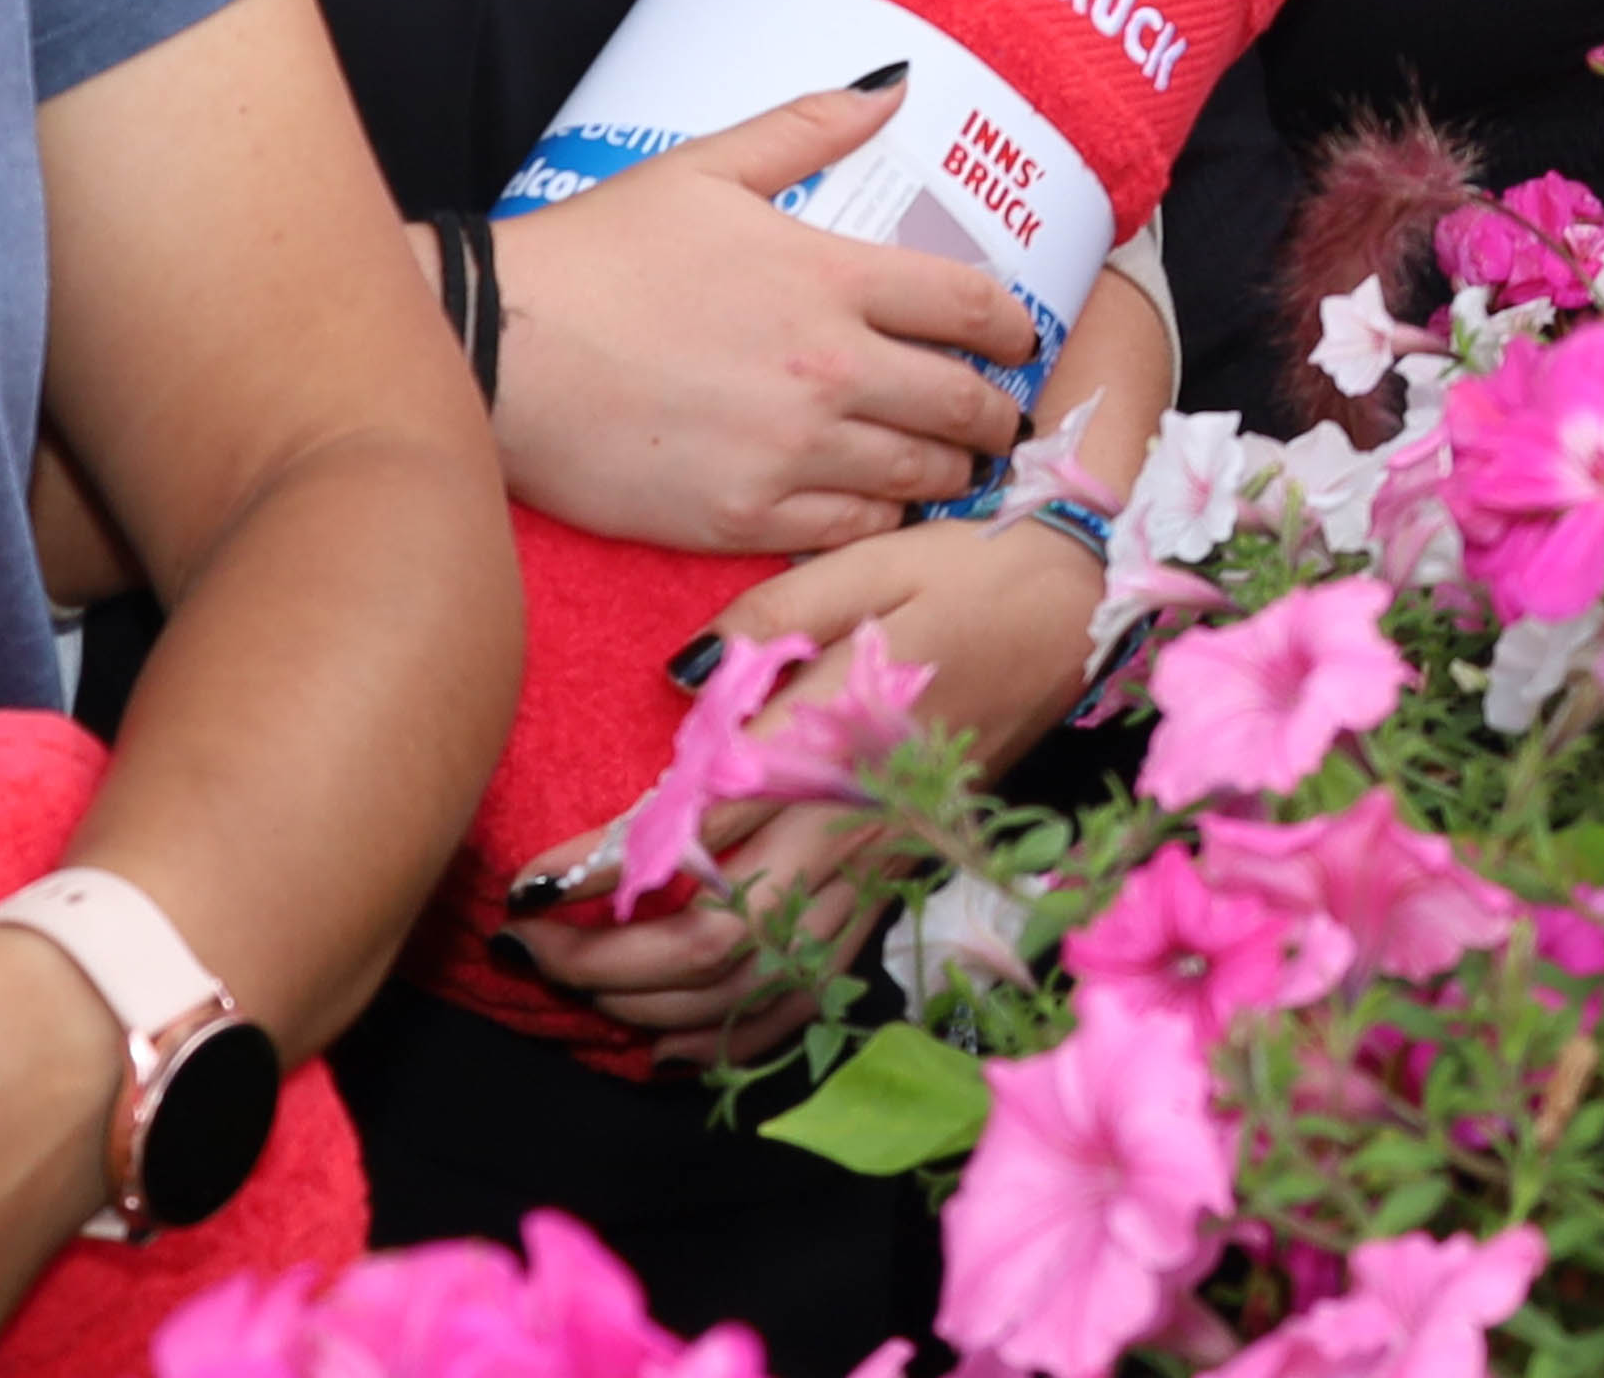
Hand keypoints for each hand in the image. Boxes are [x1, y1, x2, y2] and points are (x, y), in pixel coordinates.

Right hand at [486, 83, 1040, 551]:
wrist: (504, 347)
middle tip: (995, 420)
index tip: (1016, 341)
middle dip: (993, 415)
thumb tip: (893, 87)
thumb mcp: (703, 167)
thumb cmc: (598, 252)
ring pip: (919, 477)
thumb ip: (809, 126)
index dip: (1012, 329)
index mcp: (829, 277)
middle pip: (963, 405)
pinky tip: (875, 503)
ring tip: (949, 467)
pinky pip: (853, 529)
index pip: (971, 307)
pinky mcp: (745, 517)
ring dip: (948, 472)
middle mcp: (829, 369)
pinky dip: (880, 519)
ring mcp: (791, 451)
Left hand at [495, 513, 1106, 1065]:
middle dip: (608, 962)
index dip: (606, 871)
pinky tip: (675, 1037)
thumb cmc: (963, 575)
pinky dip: (738, 1031)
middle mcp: (853, 825)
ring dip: (657, 1007)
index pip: (701, 831)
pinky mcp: (895, 884)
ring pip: (760, 985)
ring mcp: (877, 866)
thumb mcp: (863, 565)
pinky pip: (815, 988)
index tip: (530, 883)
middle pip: (718, 940)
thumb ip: (764, 625)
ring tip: (576, 989)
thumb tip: (677, 683)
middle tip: (526, 943)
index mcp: (834, 742)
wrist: (1076, 608)